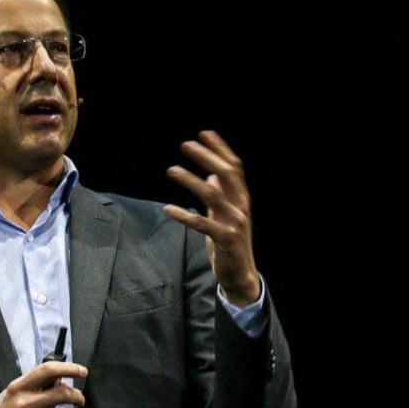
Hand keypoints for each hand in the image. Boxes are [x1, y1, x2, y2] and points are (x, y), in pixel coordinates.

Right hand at [0, 360, 87, 407]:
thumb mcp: (12, 395)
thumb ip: (34, 386)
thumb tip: (61, 380)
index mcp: (17, 388)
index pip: (48, 371)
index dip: (69, 369)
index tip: (82, 371)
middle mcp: (22, 404)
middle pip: (62, 394)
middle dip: (77, 397)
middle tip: (79, 400)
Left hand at [163, 129, 261, 304]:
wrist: (240, 274)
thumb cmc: (229, 242)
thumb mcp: (225, 215)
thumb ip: (220, 195)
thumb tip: (212, 175)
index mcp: (241, 198)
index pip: (234, 167)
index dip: (220, 149)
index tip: (204, 133)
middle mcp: (241, 206)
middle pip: (226, 174)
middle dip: (206, 157)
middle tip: (186, 144)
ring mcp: (234, 222)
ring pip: (212, 194)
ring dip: (191, 179)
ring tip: (172, 169)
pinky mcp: (224, 239)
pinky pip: (201, 223)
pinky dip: (183, 215)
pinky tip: (167, 209)